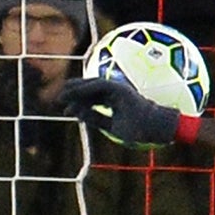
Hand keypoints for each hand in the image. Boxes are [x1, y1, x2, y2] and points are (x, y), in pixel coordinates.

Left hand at [54, 75, 182, 147]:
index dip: (78, 102)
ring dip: (76, 89)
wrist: (155, 128)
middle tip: (58, 97)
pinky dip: (86, 88)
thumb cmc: (139, 130)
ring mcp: (118, 89)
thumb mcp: (112, 126)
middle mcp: (115, 93)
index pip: (93, 98)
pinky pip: (99, 86)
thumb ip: (95, 118)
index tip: (64, 108)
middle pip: (91, 89)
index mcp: (115, 102)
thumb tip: (77, 115)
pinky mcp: (119, 89)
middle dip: (74, 91)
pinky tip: (74, 92)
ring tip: (62, 94)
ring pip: (93, 85)